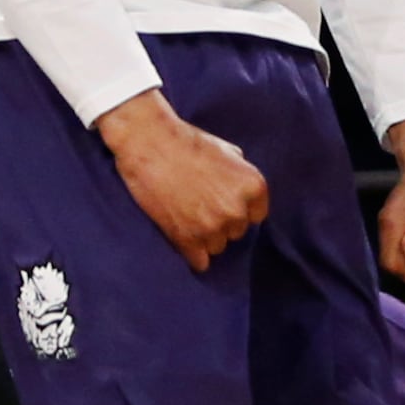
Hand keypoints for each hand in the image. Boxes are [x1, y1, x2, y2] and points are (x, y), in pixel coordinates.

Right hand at [97, 92, 270, 270]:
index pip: (256, 216)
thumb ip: (240, 175)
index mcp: (253, 186)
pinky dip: (193, 254)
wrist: (148, 141)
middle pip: (236, 232)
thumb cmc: (185, 141)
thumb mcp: (226, 150)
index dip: (237, 208)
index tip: (221, 201)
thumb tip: (244, 192)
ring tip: (186, 215)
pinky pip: (200, 262)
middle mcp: (237, 210)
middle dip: (220, 221)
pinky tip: (184, 240)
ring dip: (204, 236)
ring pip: (217, 247)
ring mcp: (212, 227)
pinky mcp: (187, 240)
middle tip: (198, 204)